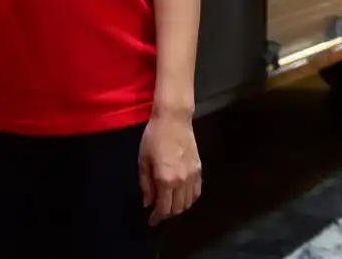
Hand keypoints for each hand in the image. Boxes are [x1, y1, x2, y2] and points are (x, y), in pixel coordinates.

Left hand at [138, 108, 201, 224]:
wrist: (173, 120)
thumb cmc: (153, 137)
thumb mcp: (143, 160)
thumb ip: (145, 184)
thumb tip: (147, 203)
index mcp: (165, 179)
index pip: (163, 208)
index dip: (156, 217)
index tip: (151, 221)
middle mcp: (181, 182)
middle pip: (177, 208)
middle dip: (166, 214)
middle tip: (158, 213)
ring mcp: (192, 176)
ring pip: (188, 203)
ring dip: (178, 208)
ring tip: (168, 206)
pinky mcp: (199, 170)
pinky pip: (196, 192)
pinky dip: (189, 200)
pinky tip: (182, 197)